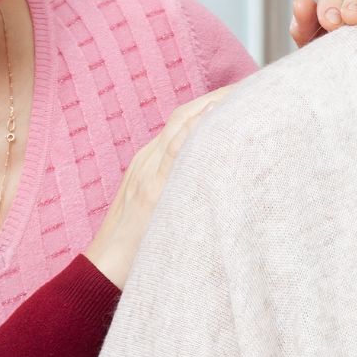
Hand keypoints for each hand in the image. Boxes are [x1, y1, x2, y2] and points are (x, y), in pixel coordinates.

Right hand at [82, 87, 232, 287]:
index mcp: (151, 162)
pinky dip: (192, 131)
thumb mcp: (160, 207)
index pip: (184, 121)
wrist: (103, 270)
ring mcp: (148, 172)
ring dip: (213, 105)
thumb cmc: (135, 245)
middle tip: (253, 86)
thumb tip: (216, 182)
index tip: (242, 95)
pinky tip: (213, 116)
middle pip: (184, 115)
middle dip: (219, 97)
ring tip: (243, 92)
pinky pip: (172, 152)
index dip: (212, 104)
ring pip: (181, 125)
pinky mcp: (151, 190)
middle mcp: (148, 160)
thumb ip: (180, 187)